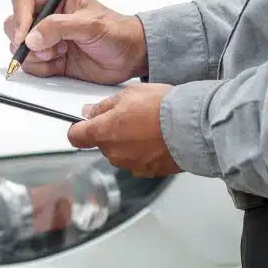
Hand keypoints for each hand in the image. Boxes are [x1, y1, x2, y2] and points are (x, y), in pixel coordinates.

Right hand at [3, 0, 147, 84]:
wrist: (131, 57)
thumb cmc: (118, 33)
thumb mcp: (91, 25)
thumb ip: (59, 27)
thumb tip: (32, 37)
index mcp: (58, 0)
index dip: (20, 15)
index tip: (25, 35)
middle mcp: (49, 18)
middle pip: (14, 24)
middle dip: (24, 40)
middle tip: (44, 48)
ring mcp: (48, 40)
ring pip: (20, 47)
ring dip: (35, 55)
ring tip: (59, 54)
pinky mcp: (52, 60)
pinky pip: (31, 65)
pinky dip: (41, 68)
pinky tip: (60, 64)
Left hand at [67, 84, 182, 177]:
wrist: (191, 127)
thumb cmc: (162, 108)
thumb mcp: (129, 94)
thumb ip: (105, 106)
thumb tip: (90, 111)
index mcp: (103, 132)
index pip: (76, 136)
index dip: (79, 129)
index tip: (83, 124)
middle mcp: (113, 153)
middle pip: (102, 144)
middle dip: (111, 132)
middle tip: (130, 116)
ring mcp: (130, 164)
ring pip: (121, 153)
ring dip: (129, 142)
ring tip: (148, 126)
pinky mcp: (148, 172)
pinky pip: (139, 161)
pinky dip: (144, 152)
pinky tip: (157, 139)